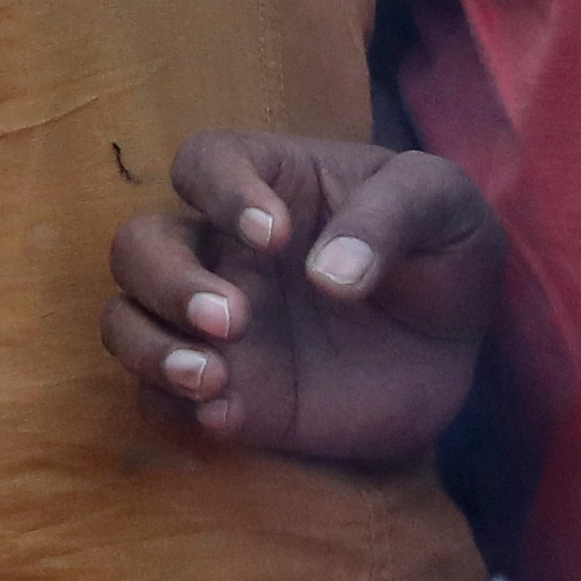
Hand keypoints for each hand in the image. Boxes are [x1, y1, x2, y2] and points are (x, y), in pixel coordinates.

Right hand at [101, 131, 502, 462]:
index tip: (273, 236)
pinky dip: (175, 411)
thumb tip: (328, 277)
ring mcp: (215, 325)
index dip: (220, 192)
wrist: (454, 352)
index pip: (203, 162)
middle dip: (167, 281)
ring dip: (149, 347)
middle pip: (137, 245)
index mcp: (268, 182)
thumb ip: (391, 220)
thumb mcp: (445, 207)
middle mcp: (221, 249)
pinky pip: (159, 402)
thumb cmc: (441, 253)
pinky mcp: (225, 393)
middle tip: (234, 318)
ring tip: (212, 377)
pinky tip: (227, 418)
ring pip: (125, 320)